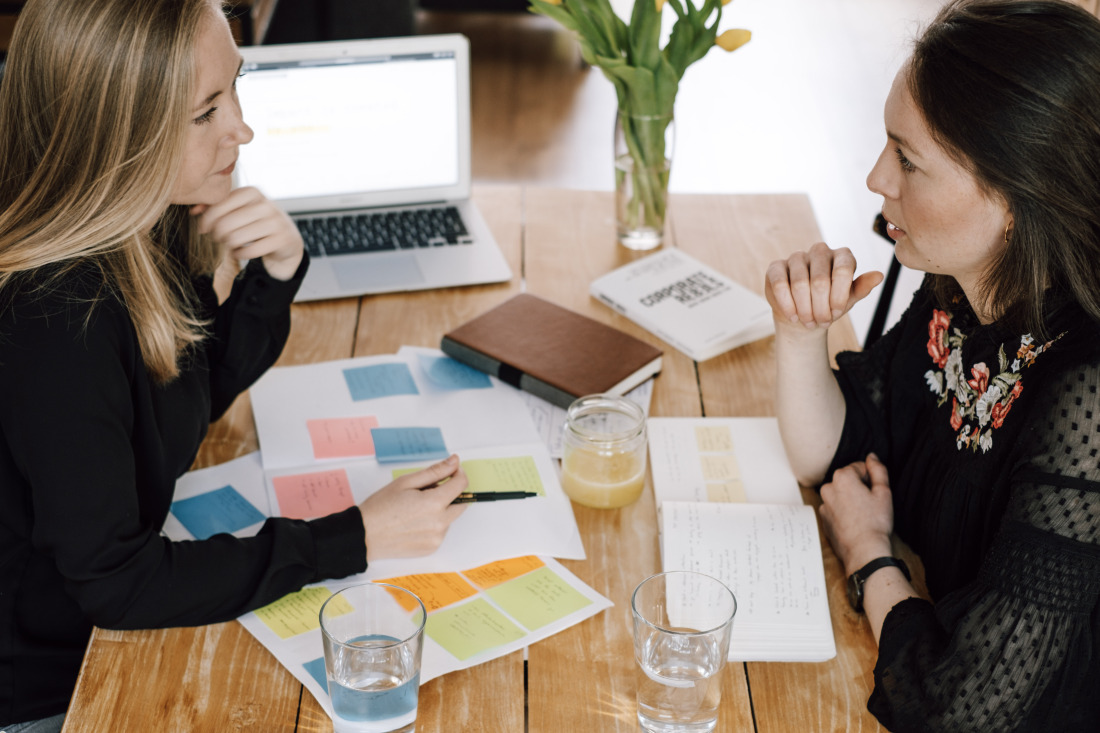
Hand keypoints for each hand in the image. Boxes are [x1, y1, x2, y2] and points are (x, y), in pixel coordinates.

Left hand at [191, 186, 303, 280]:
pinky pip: (250, 251)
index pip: (218, 206)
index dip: (206, 221)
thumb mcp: (238, 209)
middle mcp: (265, 205)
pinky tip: (238, 252)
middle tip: (218, 238)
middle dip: (217, 235)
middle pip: (226, 224)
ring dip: (228, 245)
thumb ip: (216, 207)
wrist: (286, 238)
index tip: (203, 229)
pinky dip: (239, 254)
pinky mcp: (281, 240)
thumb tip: (193, 211)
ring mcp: (275, 222)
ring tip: (229, 244)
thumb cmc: (255, 222)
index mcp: (252, 192)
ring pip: (236, 238)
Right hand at [358, 454, 468, 561]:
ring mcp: (436, 538)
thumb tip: (454, 461)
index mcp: (435, 503)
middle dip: (450, 494)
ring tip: (415, 509)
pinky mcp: (431, 548)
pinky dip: (433, 524)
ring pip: (450, 518)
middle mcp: (440, 523)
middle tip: (427, 491)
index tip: (451, 470)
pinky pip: (440, 532)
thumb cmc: (381, 506)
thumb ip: (435, 471)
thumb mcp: (406, 482)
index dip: (458, 473)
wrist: (364, 535)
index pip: (461, 484)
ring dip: (441, 510)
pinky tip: (414, 523)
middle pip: (461, 503)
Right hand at [764, 242, 882, 332]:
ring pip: (799, 284)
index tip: (837, 312)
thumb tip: (879, 275)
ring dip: (804, 309)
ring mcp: (797, 257)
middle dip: (821, 307)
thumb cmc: (829, 304)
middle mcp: (820, 251)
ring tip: (808, 321)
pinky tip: (792, 316)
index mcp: (842, 255)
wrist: (804, 315)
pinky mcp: (776, 267)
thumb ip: (862, 287)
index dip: (838, 296)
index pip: (843, 270)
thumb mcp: (848, 299)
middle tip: (821, 322)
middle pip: (820, 280)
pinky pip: (779, 285)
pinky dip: (787, 305)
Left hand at [818, 453, 893, 575]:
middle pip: (848, 480)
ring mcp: (823, 504)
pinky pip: (835, 508)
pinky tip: (854, 522)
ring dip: (850, 499)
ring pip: (841, 494)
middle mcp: (828, 488)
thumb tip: (872, 456)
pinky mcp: (823, 518)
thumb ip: (878, 470)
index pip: (859, 468)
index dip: (870, 479)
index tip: (874, 493)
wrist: (863, 550)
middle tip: (870, 505)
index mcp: (842, 477)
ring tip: (863, 515)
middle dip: (859, 488)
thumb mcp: (883, 492)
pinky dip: (843, 511)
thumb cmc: (875, 522)